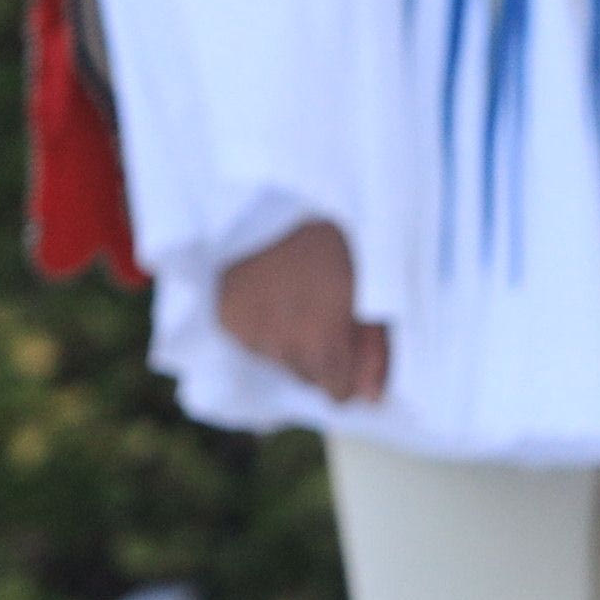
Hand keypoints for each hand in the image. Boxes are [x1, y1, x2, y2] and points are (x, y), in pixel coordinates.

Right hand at [216, 217, 386, 404]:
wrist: (275, 201)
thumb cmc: (338, 240)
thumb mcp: (370, 290)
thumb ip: (373, 347)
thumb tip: (373, 398)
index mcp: (324, 341)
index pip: (337, 392)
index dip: (349, 375)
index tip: (350, 353)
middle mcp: (283, 346)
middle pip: (307, 376)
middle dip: (320, 357)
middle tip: (325, 315)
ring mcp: (250, 333)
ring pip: (278, 359)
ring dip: (290, 343)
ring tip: (298, 299)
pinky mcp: (226, 317)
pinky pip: (251, 341)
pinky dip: (263, 327)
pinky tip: (273, 295)